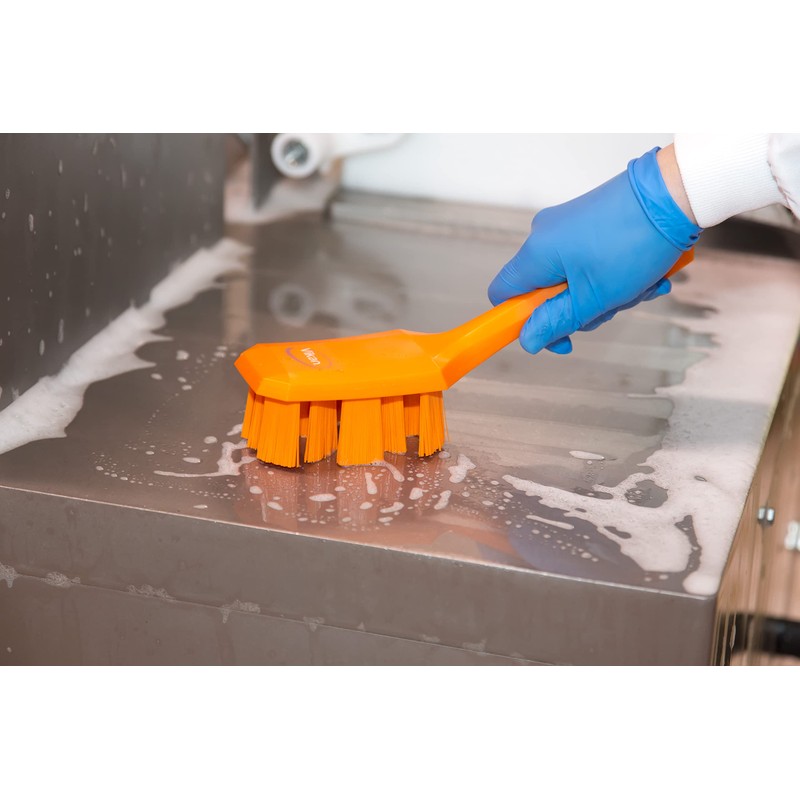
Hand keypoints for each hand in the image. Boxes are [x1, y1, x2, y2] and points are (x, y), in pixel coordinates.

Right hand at [487, 146, 701, 354]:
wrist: (674, 191)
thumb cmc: (632, 243)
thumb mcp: (592, 297)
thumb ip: (555, 322)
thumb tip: (527, 341)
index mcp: (535, 253)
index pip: (503, 294)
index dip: (520, 321)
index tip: (552, 334)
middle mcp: (544, 235)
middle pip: (542, 291)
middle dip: (577, 309)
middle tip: (610, 308)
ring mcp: (567, 226)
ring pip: (572, 279)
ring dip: (605, 294)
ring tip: (639, 287)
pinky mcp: (589, 220)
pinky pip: (589, 261)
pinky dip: (614, 275)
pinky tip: (646, 276)